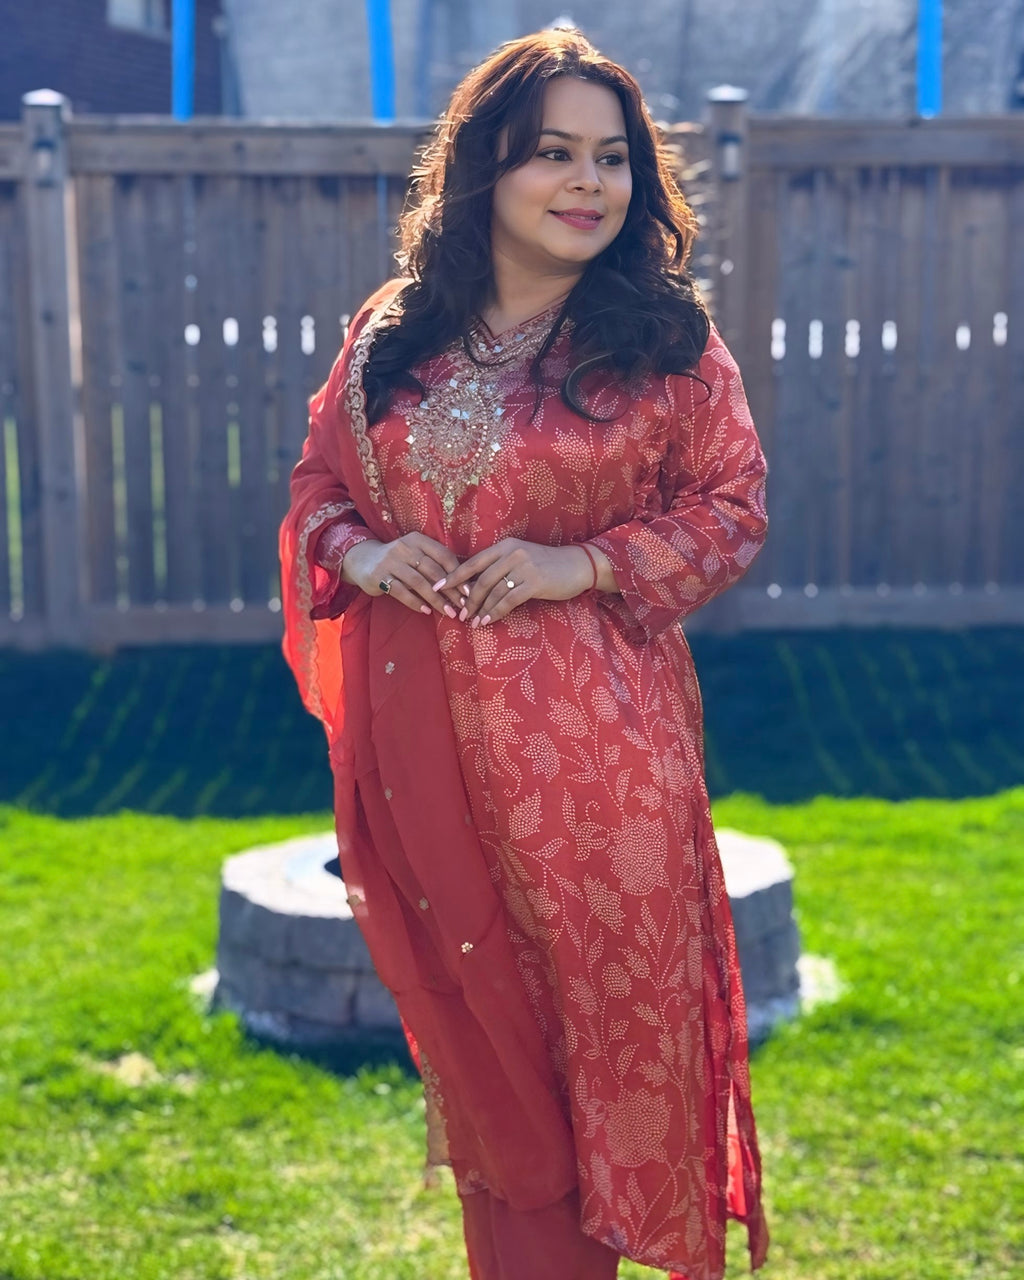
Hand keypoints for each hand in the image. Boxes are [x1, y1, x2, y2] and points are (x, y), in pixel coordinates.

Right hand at [343, 534, 464, 616]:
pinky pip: (401, 591)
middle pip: (433, 570)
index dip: (458, 573)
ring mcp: (391, 561)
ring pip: (419, 582)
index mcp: (418, 540)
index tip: (468, 591)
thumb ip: (433, 565)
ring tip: (448, 612)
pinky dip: (415, 602)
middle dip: (450, 590)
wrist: (362, 560)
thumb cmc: (398, 561)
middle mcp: (405, 547)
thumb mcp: (415, 555)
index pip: (443, 555)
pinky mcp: (379, 576)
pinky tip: (426, 611)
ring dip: (436, 599)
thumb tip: (462, 585)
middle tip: (462, 606)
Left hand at [436, 538, 596, 626]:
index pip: (473, 562)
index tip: (438, 587)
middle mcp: (512, 553)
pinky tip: (488, 621)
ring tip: (472, 623)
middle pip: (481, 579)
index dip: (454, 576)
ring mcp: (524, 566)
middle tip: (459, 614)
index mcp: (505, 546)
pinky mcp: (534, 582)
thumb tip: (474, 585)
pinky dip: (496, 612)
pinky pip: (508, 600)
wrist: (578, 565)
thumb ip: (500, 567)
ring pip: (493, 591)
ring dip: (480, 609)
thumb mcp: (521, 559)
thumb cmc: (547, 565)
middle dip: (467, 599)